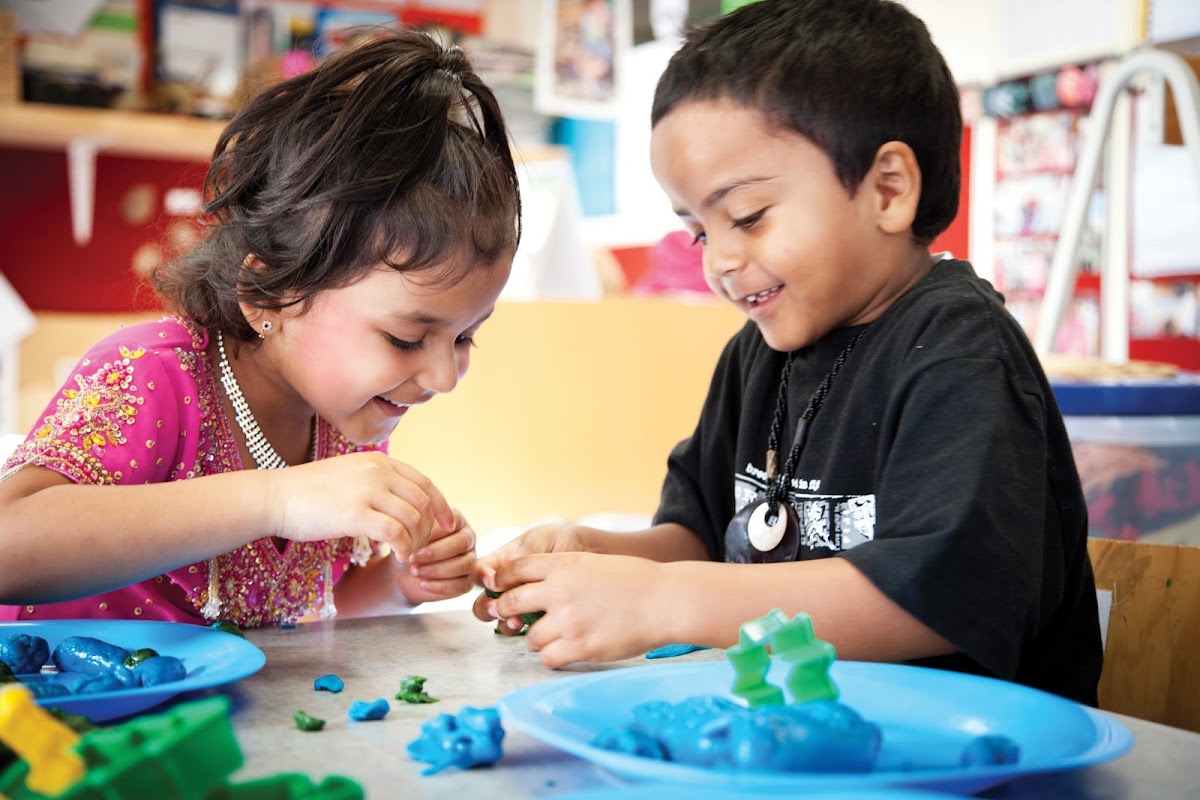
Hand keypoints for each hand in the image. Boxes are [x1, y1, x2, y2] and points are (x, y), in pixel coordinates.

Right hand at [267, 451, 454, 559]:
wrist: (274, 496)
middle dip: (428, 530)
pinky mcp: (355, 513)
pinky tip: (397, 557)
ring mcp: (367, 490)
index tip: (448, 526)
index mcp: (379, 461)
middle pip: (423, 503)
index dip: (441, 506)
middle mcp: (378, 471)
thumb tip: (401, 502)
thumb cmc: (309, 492)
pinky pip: (395, 533)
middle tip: (419, 548)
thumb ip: (377, 483)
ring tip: (406, 554)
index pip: (424, 483)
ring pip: (413, 519)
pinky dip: (403, 548)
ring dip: (416, 542)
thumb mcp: (350, 476)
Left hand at [393, 509, 477, 603]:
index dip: (434, 532)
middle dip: (435, 552)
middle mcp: (467, 538)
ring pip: (464, 564)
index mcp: (456, 521)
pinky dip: (440, 586)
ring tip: (414, 571)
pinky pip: (462, 585)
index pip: (454, 521)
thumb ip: (416, 527)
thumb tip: (417, 528)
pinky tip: (422, 584)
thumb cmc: (407, 547)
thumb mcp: (408, 534)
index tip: (412, 539)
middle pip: (462, 543)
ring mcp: (470, 560)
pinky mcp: (467, 581)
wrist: (403, 572)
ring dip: (437, 569)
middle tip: (412, 558)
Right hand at [471, 522, 588, 632]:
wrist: (593, 554)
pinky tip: (528, 626)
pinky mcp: (538, 616)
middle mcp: (509, 584)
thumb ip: (513, 561)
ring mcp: (523, 602)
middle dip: (486, 608)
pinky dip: (520, 629)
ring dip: (503, 621)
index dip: (480, 579)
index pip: (479, 573)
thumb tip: (491, 581)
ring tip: (516, 621)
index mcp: (504, 562)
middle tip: (498, 608)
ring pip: (500, 618)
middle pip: (484, 602)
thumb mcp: (536, 543)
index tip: (491, 581)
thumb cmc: (563, 541)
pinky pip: (521, 627)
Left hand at [476, 551, 675, 667]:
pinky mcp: (580, 647)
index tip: (500, 588)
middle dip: (506, 610)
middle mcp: (559, 591)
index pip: (514, 568)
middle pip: (510, 602)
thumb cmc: (632, 580)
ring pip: (529, 637)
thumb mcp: (591, 562)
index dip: (502, 579)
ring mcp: (568, 621)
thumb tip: (530, 583)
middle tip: (511, 617)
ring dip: (538, 638)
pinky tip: (567, 649)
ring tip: (556, 635)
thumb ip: (560, 571)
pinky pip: (547, 658)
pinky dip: (553, 656)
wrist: (663, 600)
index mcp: (562, 565)